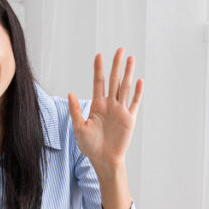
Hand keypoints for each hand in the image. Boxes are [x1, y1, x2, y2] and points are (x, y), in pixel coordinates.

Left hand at [67, 47, 143, 170]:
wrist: (104, 159)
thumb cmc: (89, 146)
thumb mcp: (79, 128)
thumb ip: (75, 110)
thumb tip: (70, 93)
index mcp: (97, 105)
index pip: (98, 83)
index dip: (98, 69)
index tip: (99, 55)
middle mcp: (110, 105)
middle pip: (113, 80)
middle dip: (116, 65)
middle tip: (120, 49)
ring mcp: (120, 110)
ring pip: (125, 87)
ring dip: (127, 73)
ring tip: (130, 58)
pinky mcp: (129, 118)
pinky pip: (134, 102)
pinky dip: (137, 92)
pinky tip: (139, 80)